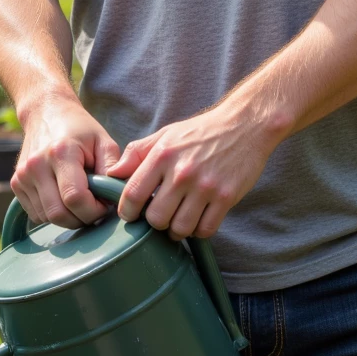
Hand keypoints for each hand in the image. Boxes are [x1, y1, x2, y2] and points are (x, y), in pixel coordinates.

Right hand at [12, 96, 121, 229]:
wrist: (46, 112)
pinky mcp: (16, 183)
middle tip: (94, 208)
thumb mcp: (103, 141)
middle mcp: (36, 165)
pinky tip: (63, 197)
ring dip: (68, 217)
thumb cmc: (79, 129)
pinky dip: (53, 213)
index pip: (75, 198)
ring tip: (80, 200)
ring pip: (47, 217)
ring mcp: (22, 176)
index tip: (105, 204)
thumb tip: (117, 195)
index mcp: (60, 152)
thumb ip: (113, 167)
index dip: (94, 210)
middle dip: (82, 219)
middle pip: (58, 214)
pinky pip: (36, 214)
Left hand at [108, 102, 279, 239]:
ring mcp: (206, 186)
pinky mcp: (226, 197)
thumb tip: (111, 174)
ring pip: (180, 228)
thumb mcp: (166, 135)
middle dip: (154, 222)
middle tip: (160, 215)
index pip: (133, 194)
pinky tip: (198, 219)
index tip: (131, 214)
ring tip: (178, 220)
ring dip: (176, 230)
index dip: (127, 211)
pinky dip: (199, 230)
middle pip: (156, 218)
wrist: (245, 125)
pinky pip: (206, 229)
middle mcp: (182, 172)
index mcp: (163, 155)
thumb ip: (136, 154)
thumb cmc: (201, 132)